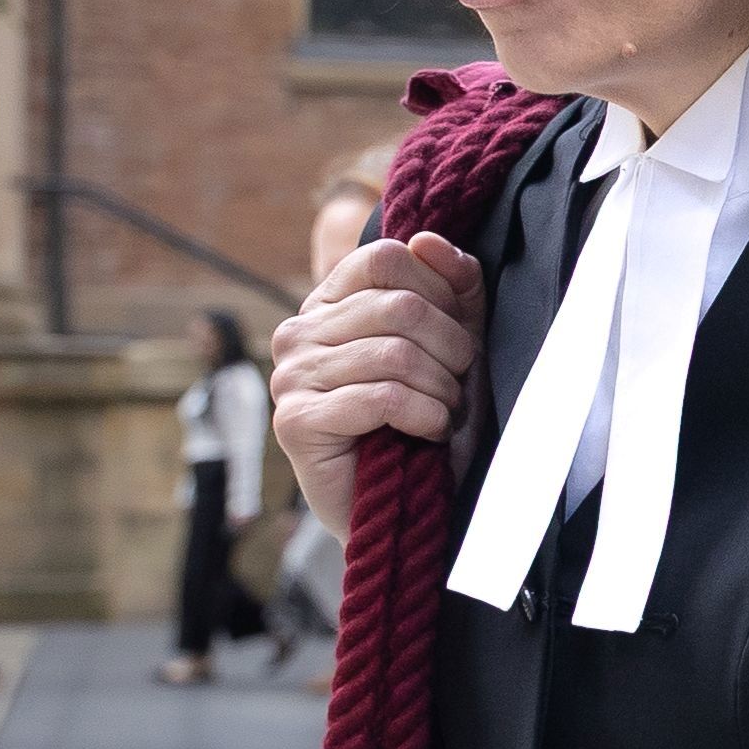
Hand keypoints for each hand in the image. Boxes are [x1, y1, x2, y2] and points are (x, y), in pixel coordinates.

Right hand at [270, 232, 485, 535]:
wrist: (405, 508)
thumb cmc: (429, 421)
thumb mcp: (454, 345)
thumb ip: (452, 289)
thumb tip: (429, 240)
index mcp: (329, 303)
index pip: (385, 256)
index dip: (439, 292)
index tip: (457, 335)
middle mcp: (298, 332)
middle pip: (398, 306)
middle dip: (451, 349)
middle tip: (458, 387)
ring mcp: (290, 376)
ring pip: (394, 353)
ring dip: (441, 389)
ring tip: (444, 414)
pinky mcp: (296, 422)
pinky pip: (380, 397)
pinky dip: (423, 416)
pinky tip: (428, 433)